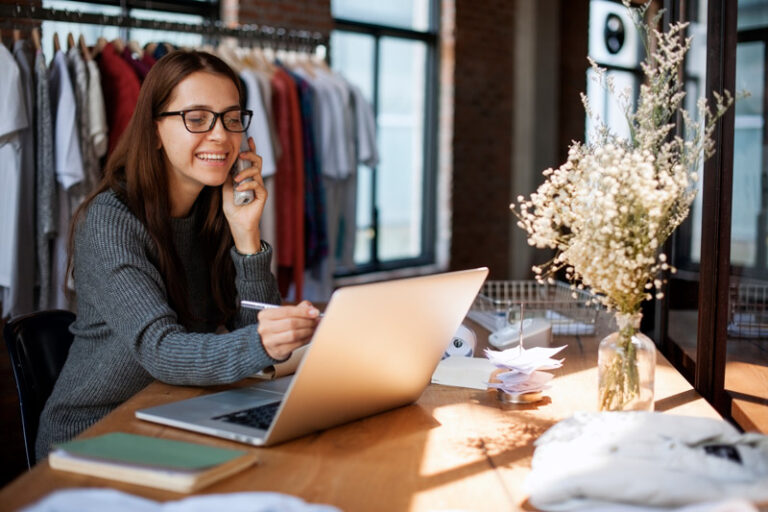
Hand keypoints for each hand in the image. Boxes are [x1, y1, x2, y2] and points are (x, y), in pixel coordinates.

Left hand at [222, 136, 266, 253]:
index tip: (248, 138)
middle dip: (250, 154)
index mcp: (247, 177)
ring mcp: (259, 187)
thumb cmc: (233, 209)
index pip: (250, 160)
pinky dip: (248, 184)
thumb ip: (228, 177)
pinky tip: (240, 187)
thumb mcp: (226, 189)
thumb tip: (227, 164)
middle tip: (241, 154)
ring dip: (245, 172)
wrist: (238, 224)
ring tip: (236, 179)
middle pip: (257, 161)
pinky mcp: (262, 195)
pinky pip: (257, 184)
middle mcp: (254, 180)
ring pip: (256, 171)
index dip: (251, 148)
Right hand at [257, 301, 319, 359]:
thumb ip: (299, 308)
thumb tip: (312, 310)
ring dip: (308, 331)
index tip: (315, 312)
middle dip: (307, 322)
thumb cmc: (279, 326)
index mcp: (265, 315)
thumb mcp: (284, 314)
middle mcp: (265, 328)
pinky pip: (296, 344)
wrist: (269, 344)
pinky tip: (310, 336)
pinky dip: (306, 339)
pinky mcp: (278, 351)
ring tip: (314, 328)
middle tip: (316, 321)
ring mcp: (270, 341)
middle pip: (291, 323)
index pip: (286, 311)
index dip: (303, 311)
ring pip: (294, 334)